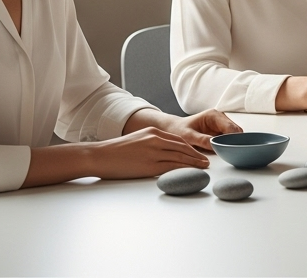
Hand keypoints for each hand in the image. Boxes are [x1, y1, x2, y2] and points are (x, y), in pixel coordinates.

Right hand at [87, 127, 209, 179]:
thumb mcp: (138, 139)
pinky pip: (171, 167)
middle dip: (196, 155)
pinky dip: (184, 170)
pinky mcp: (149, 166)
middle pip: (183, 148)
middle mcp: (156, 140)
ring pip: (180, 158)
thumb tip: (165, 151)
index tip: (198, 152)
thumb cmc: (116, 151)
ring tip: (203, 168)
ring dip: (194, 163)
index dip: (190, 147)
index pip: (178, 139)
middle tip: (206, 161)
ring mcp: (154, 153)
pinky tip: (190, 173)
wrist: (100, 156)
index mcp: (153, 132)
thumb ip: (152, 142)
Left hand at [164, 109, 241, 151]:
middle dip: (234, 142)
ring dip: (231, 144)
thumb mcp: (188, 136)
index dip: (233, 139)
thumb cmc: (178, 130)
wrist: (173, 129)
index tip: (230, 150)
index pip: (231, 128)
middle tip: (228, 153)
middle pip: (236, 131)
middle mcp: (220, 118)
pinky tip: (222, 150)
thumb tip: (215, 144)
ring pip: (235, 135)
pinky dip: (228, 145)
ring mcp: (221, 125)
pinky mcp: (220, 131)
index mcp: (214, 115)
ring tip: (225, 152)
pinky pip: (229, 139)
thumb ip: (201, 140)